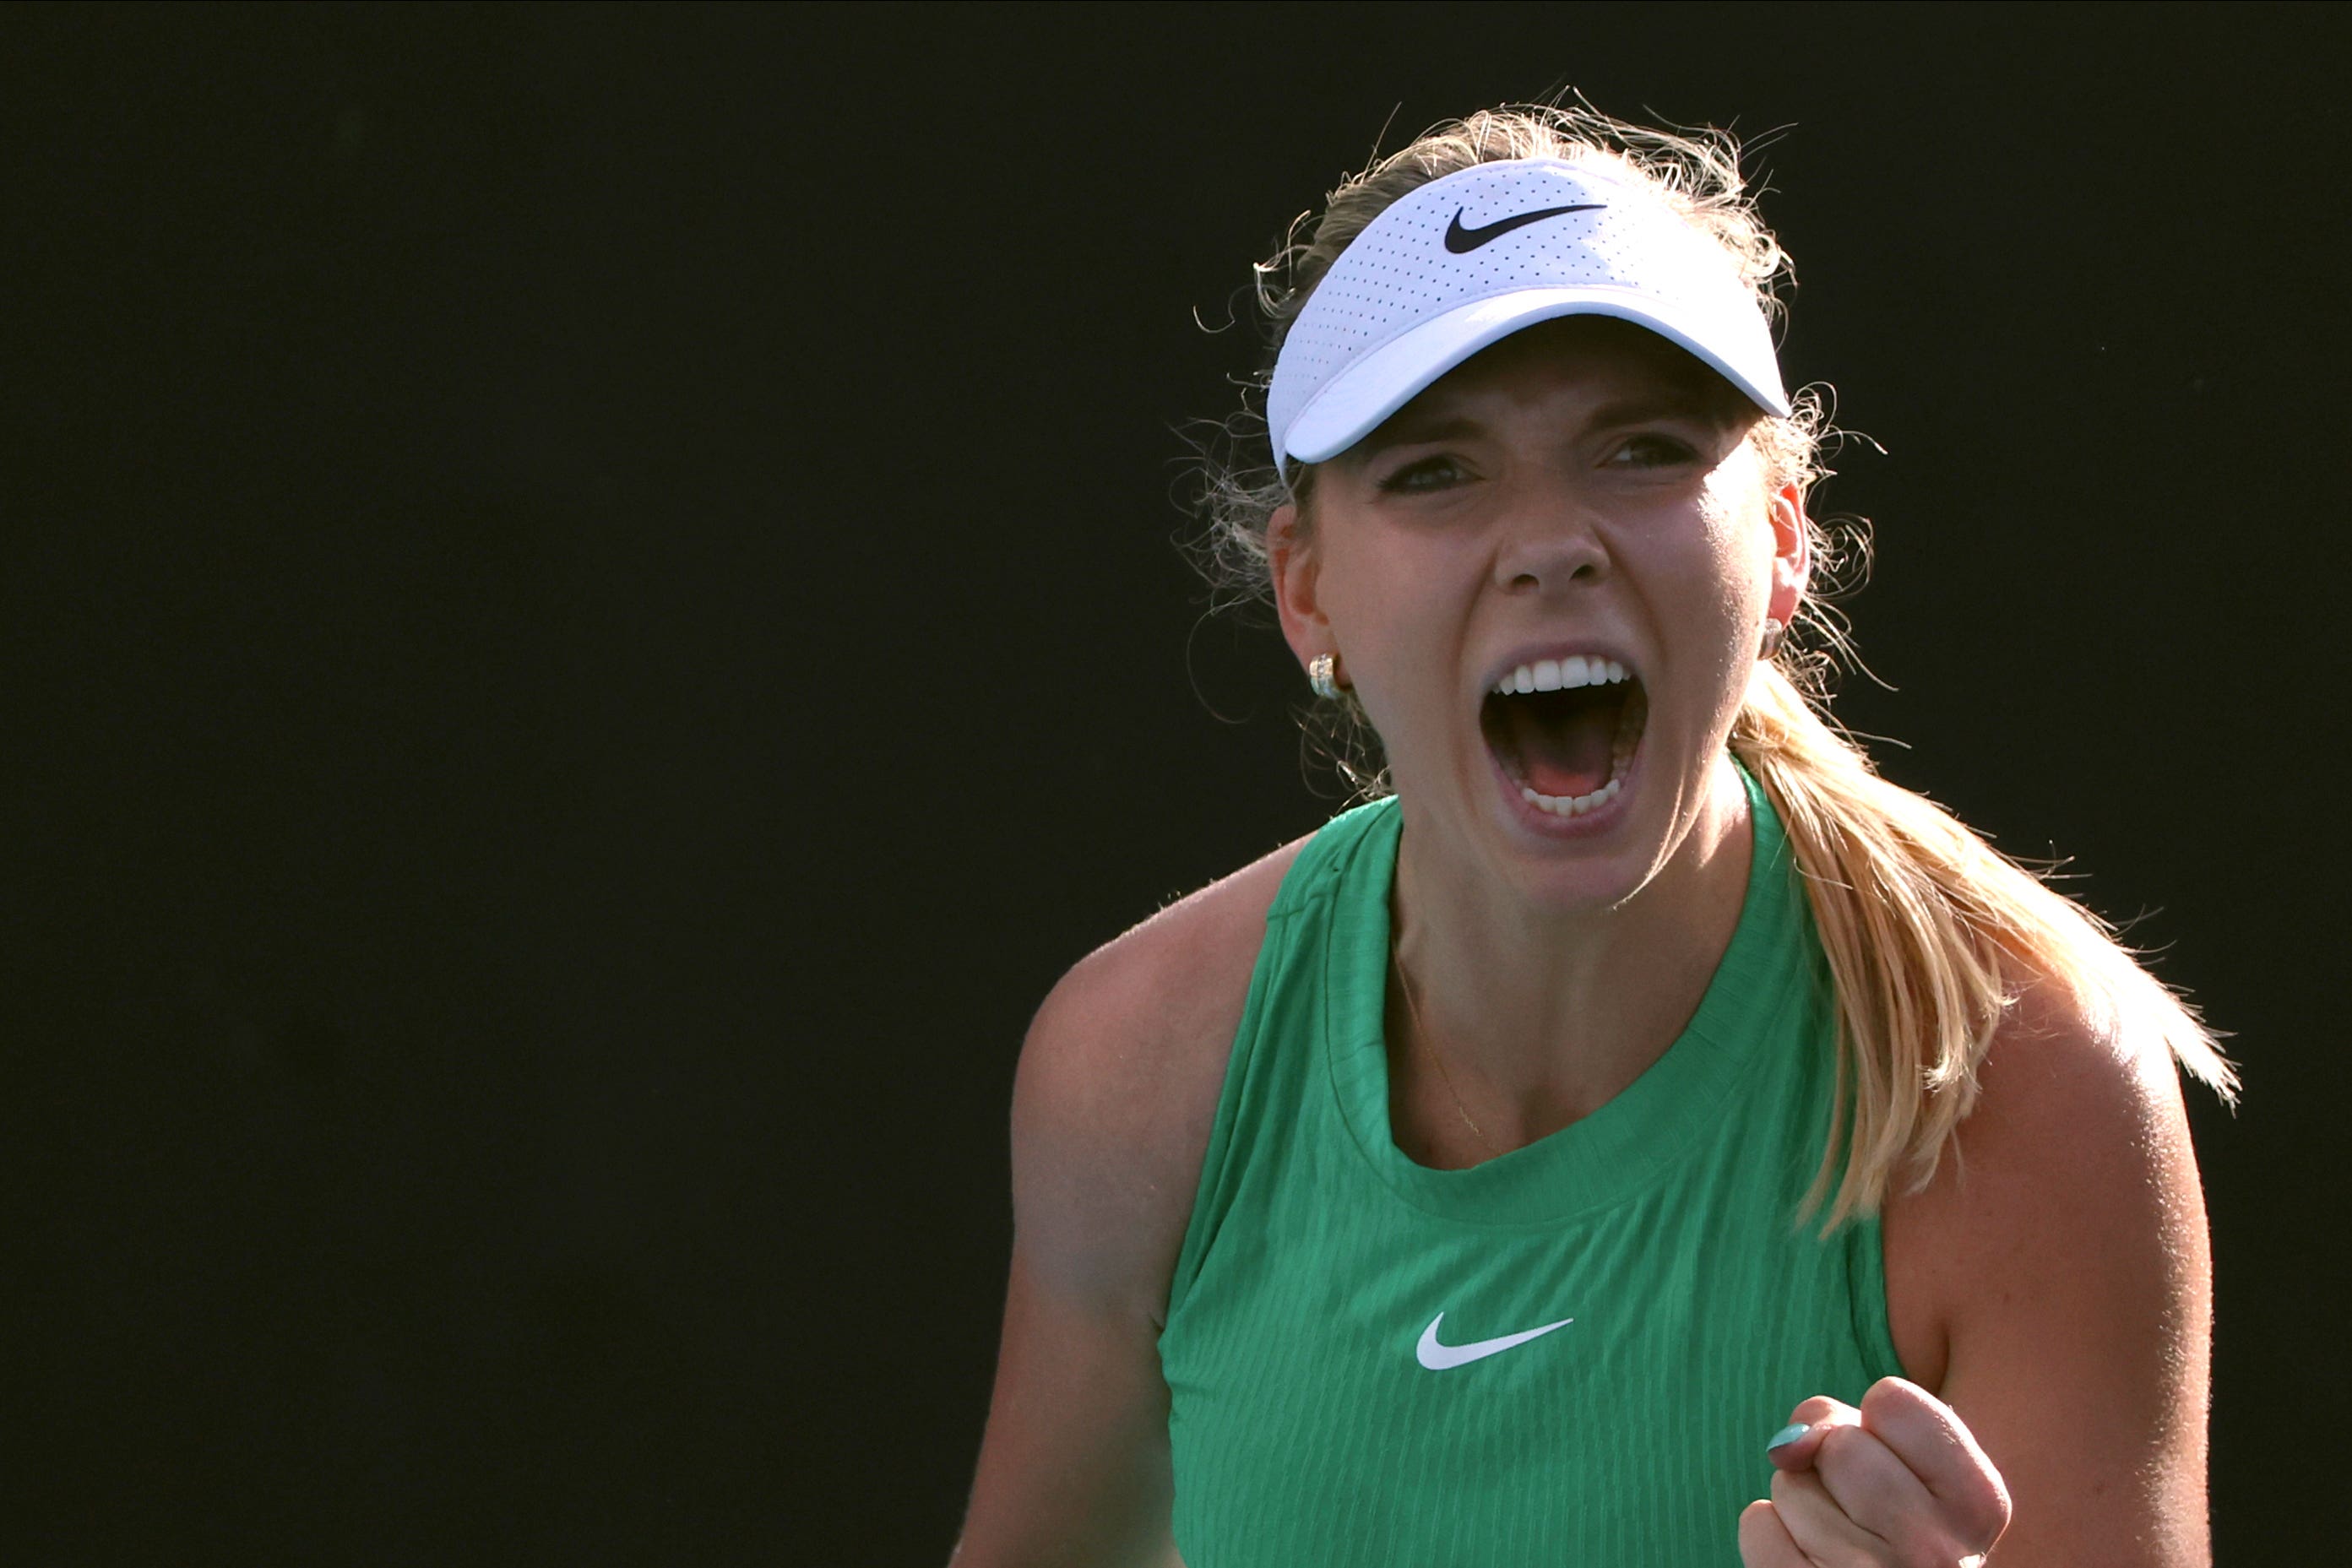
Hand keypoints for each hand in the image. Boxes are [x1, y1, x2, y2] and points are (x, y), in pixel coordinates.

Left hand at [1737, 1378, 2009, 1566]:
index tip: (1896, 1467)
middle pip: (1837, 1442)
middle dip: (1832, 1463)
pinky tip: (1809, 1560)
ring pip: (1790, 1484)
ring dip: (1801, 1503)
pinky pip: (1758, 1524)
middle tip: (1863, 1512)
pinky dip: (1770, 1532)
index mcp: (1978, 1504)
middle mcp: (1935, 1548)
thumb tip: (1789, 1444)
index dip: (1878, 1424)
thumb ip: (1858, 1425)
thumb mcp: (1912, 1472)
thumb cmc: (1900, 1531)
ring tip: (1841, 1542)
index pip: (1892, 1400)